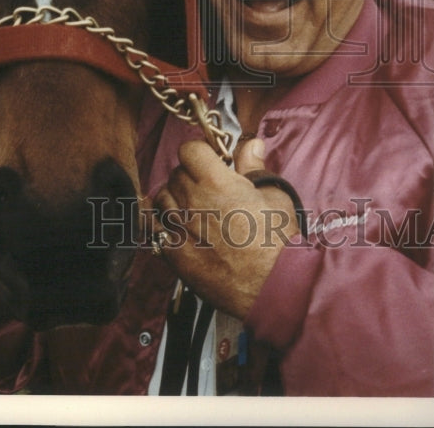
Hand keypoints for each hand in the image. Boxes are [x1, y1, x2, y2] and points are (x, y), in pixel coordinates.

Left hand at [151, 138, 298, 318]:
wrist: (273, 287)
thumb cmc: (278, 241)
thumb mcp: (274, 196)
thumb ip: (254, 167)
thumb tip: (251, 145)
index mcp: (215, 182)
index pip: (188, 150)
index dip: (199, 152)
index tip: (209, 160)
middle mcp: (192, 202)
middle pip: (175, 174)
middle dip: (190, 175)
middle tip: (208, 188)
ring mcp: (180, 229)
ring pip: (162, 199)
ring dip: (175, 199)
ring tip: (195, 210)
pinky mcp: (173, 255)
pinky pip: (155, 229)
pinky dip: (165, 225)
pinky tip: (182, 230)